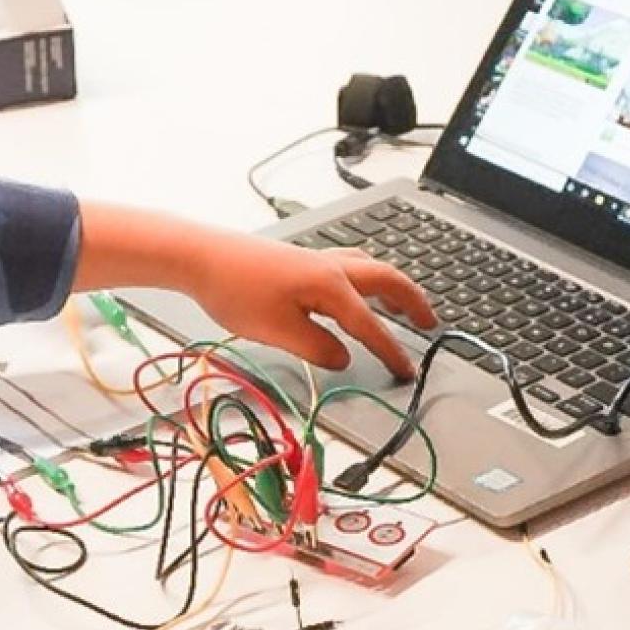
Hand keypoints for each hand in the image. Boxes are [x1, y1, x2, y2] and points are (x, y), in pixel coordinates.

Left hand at [191, 237, 436, 377]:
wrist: (201, 256)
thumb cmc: (236, 291)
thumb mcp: (279, 332)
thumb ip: (317, 349)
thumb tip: (342, 357)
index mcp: (331, 286)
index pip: (370, 325)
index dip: (391, 351)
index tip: (407, 372)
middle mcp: (330, 267)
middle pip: (386, 280)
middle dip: (411, 301)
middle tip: (429, 322)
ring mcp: (314, 260)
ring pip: (367, 268)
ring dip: (390, 286)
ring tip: (399, 305)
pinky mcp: (298, 261)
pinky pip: (346, 267)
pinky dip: (364, 279)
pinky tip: (353, 291)